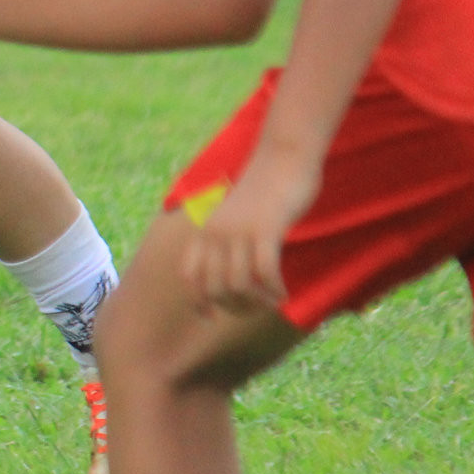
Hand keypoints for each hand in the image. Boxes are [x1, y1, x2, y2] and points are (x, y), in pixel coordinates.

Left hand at [181, 142, 318, 315]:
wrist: (284, 157)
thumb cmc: (266, 191)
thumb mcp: (237, 217)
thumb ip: (229, 241)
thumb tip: (230, 276)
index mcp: (206, 229)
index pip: (190, 275)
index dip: (198, 301)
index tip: (211, 317)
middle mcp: (216, 232)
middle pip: (214, 287)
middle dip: (235, 307)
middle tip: (257, 308)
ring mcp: (239, 230)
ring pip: (238, 284)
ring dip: (257, 302)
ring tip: (272, 302)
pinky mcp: (265, 229)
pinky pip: (264, 272)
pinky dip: (274, 290)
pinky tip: (283, 294)